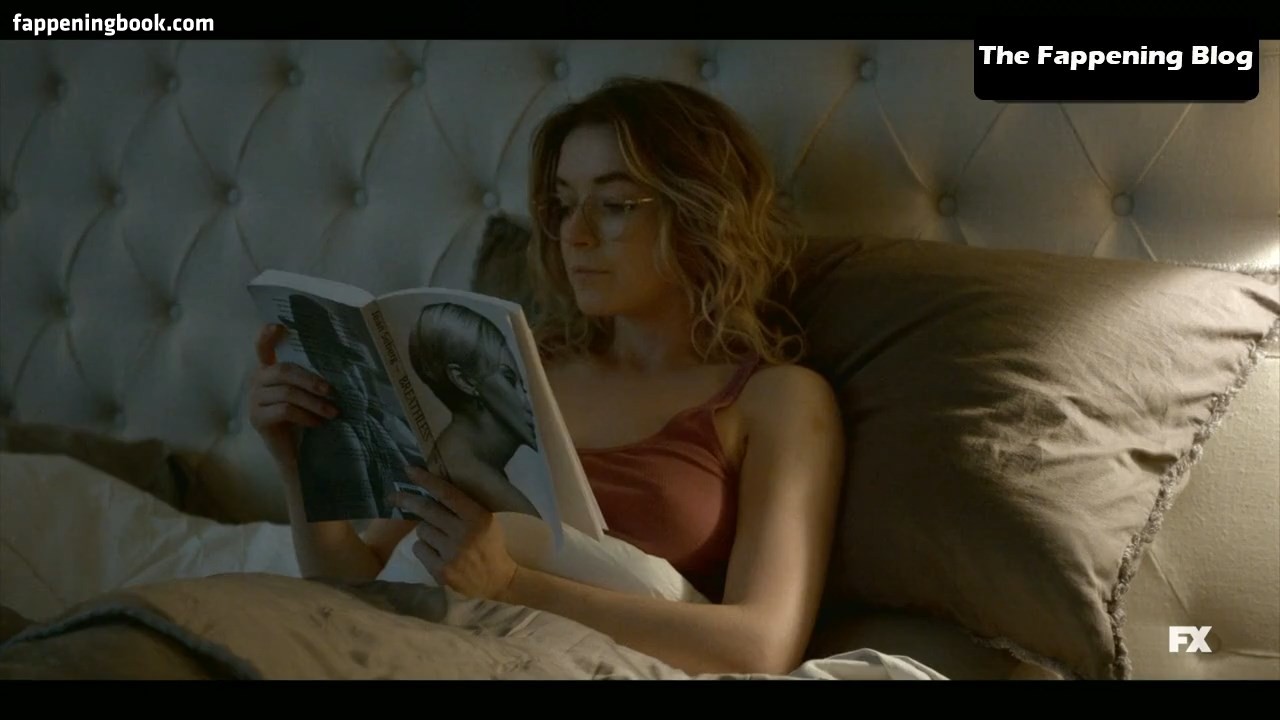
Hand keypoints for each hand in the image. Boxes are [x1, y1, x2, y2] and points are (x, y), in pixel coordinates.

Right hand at [248, 324, 339, 470]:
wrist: (296, 454)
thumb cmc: (305, 420)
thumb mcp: (308, 396)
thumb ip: (311, 380)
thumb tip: (338, 365)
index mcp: (269, 372)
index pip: (262, 349)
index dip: (267, 337)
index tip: (278, 325)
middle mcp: (257, 382)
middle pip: (283, 371)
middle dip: (311, 380)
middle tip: (331, 391)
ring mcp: (254, 400)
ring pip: (287, 393)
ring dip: (314, 402)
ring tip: (333, 412)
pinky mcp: (257, 418)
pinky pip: (284, 410)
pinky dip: (305, 416)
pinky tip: (317, 423)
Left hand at [392, 467, 518, 600]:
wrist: (498, 581)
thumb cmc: (489, 545)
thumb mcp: (485, 521)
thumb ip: (463, 508)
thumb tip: (431, 491)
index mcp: (477, 517)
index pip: (447, 494)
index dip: (426, 480)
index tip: (409, 470)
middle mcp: (464, 534)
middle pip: (427, 510)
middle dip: (407, 500)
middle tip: (393, 496)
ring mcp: (451, 554)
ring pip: (421, 530)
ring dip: (425, 530)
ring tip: (439, 538)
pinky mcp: (441, 571)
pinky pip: (419, 549)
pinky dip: (424, 548)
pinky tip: (437, 553)